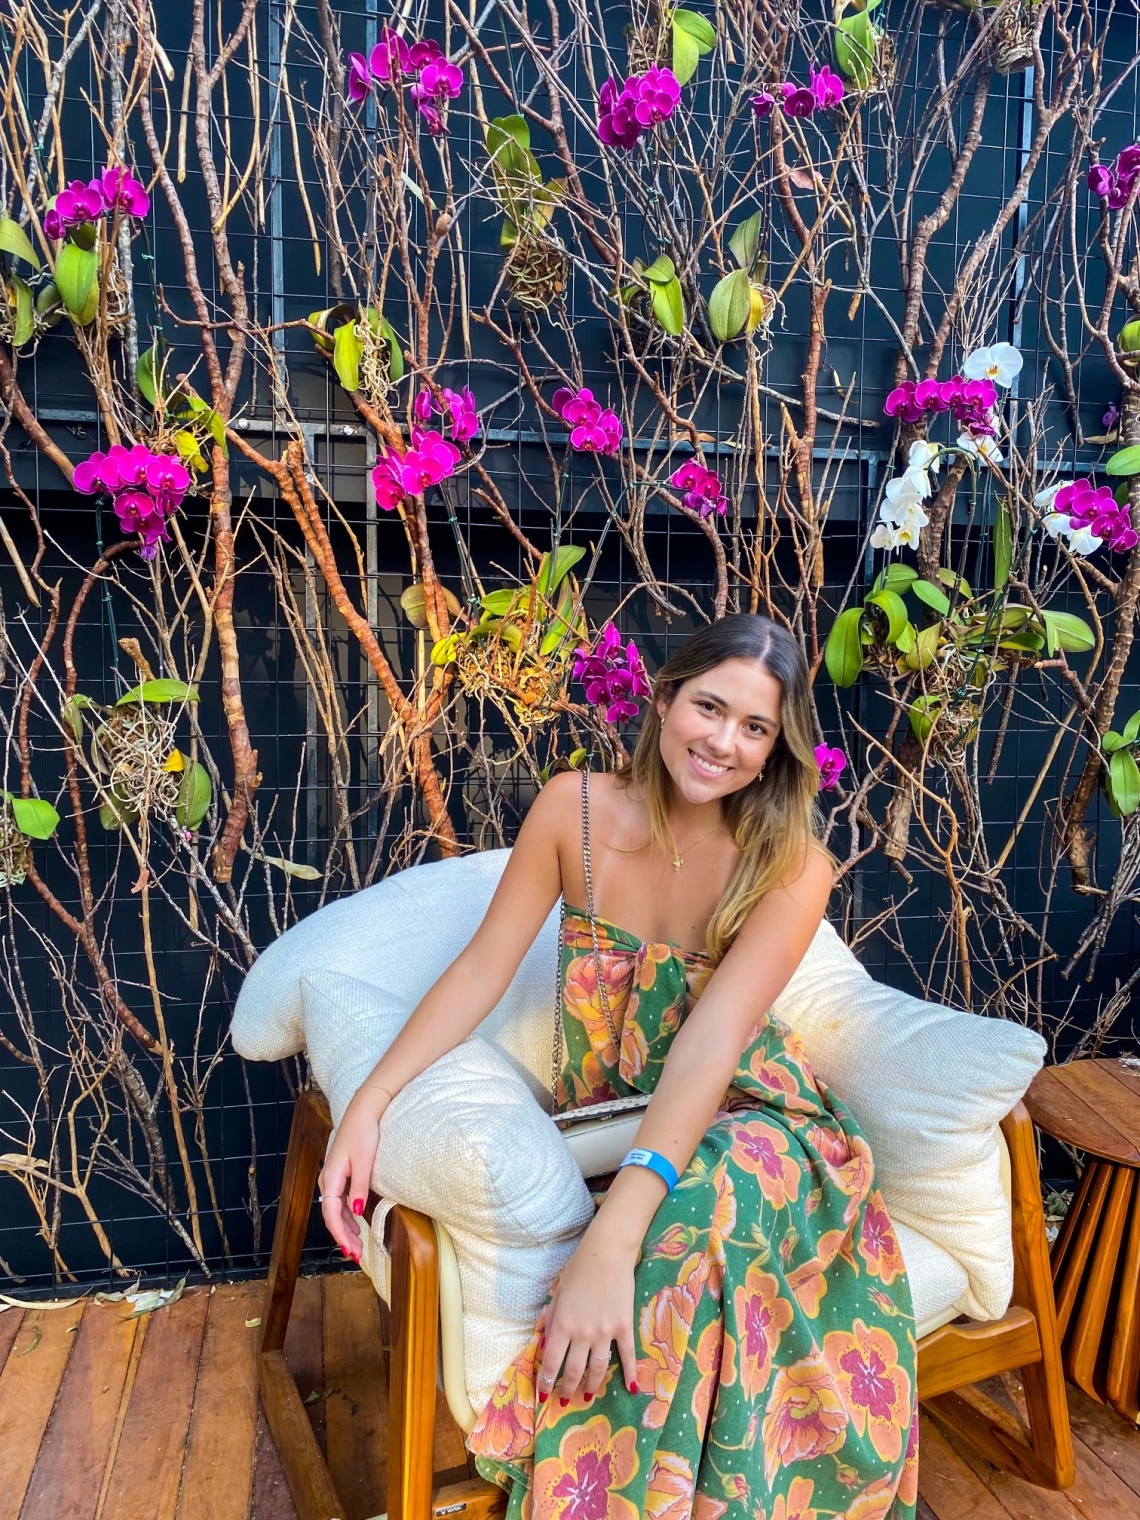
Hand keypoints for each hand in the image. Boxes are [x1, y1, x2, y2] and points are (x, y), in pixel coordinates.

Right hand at [317, 1087, 388, 1259]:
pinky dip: (346, 1216)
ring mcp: (332, 1177)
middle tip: (356, 1255)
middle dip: (343, 1236)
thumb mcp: (365, 1161)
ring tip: (357, 1246)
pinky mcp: (340, 1174)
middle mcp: (327, 1180)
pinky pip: (339, 1201)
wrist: (363, 1111)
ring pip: (335, 1210)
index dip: (340, 1234)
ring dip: (345, 1228)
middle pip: (331, 1215)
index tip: (351, 1251)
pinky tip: (355, 1225)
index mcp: (331, 1177)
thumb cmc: (364, 1133)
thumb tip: (355, 1212)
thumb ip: (360, 1187)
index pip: (331, 1214)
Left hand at [535, 1218, 638, 1404]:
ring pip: (598, 1368)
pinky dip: (630, 1372)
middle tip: (565, 1398)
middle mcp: (583, 1333)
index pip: (552, 1362)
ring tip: (588, 1395)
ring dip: (592, 1385)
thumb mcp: (557, 1293)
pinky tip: (631, 1387)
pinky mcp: (624, 1327)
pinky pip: (627, 1355)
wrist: (607, 1253)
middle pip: (574, 1370)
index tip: (543, 1394)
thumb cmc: (578, 1269)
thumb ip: (551, 1320)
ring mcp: (606, 1332)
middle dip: (568, 1388)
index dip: (546, 1382)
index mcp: (563, 1324)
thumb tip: (543, 1345)